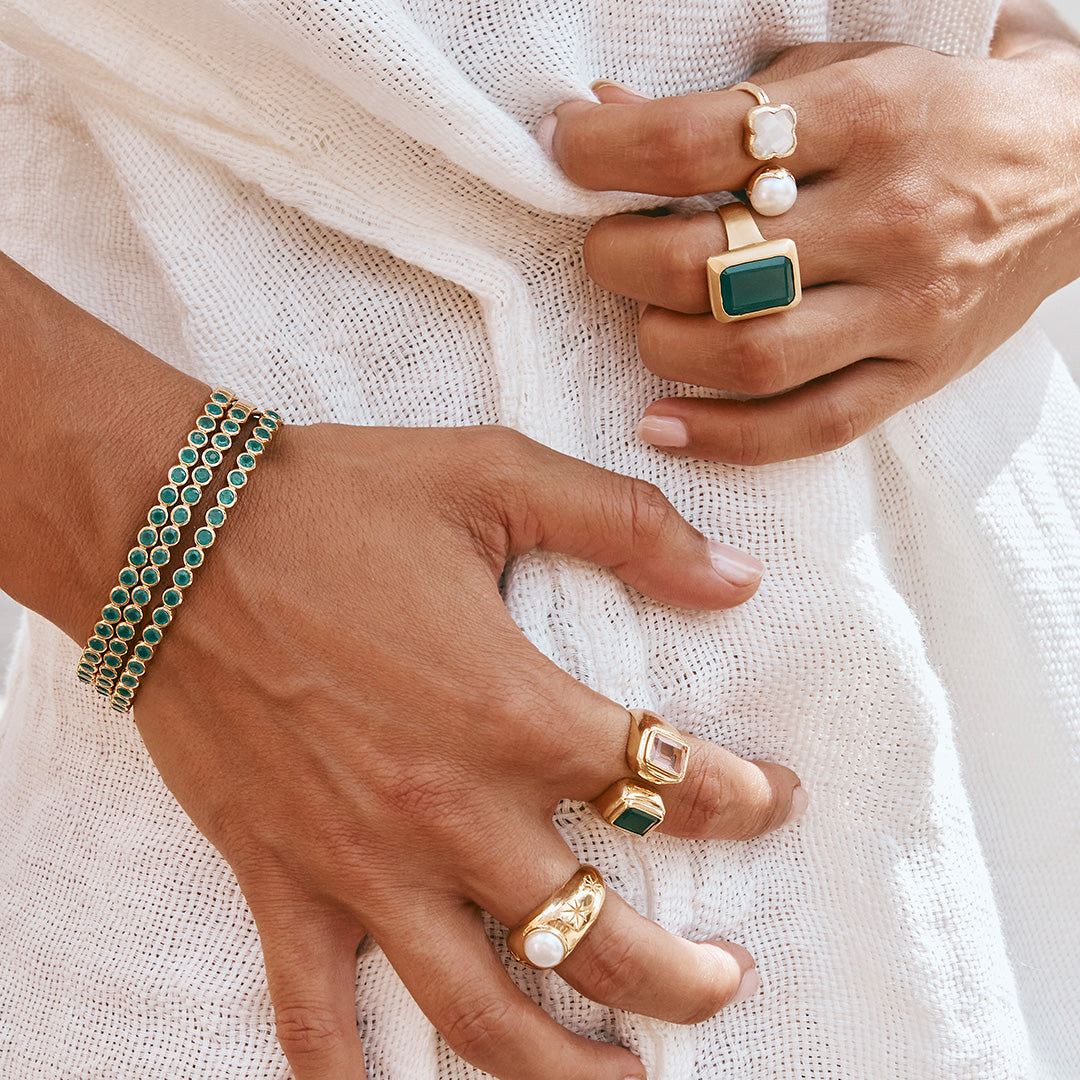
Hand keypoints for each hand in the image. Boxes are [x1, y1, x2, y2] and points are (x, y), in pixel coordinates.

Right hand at [133, 422, 803, 1079]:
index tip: (770, 803)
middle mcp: (448, 807)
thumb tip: (737, 578)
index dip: (741, 801)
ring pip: (481, 1010)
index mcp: (511, 707)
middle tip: (727, 982)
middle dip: (683, 977)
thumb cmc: (335, 499)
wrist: (173, 529)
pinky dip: (349, 1076)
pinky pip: (315, 1012)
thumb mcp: (494, 475)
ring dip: (564, 1066)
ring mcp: (360, 859)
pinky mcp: (279, 875)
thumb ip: (626, 523)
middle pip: (600, 934)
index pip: (665, 783)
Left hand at [542, 31, 1079, 462]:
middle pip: (710, 266)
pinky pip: (808, 428)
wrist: (1077, 170)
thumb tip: (606, 113)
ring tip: (648, 319)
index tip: (566, 150)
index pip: (702, 145)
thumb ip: (731, 103)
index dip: (607, 152)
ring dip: (662, 346)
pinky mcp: (916, 377)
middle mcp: (891, 218)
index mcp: (870, 118)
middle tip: (606, 249)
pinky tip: (662, 422)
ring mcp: (907, 311)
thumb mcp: (846, 73)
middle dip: (622, 262)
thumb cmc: (943, 112)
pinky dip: (721, 438)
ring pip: (749, 357)